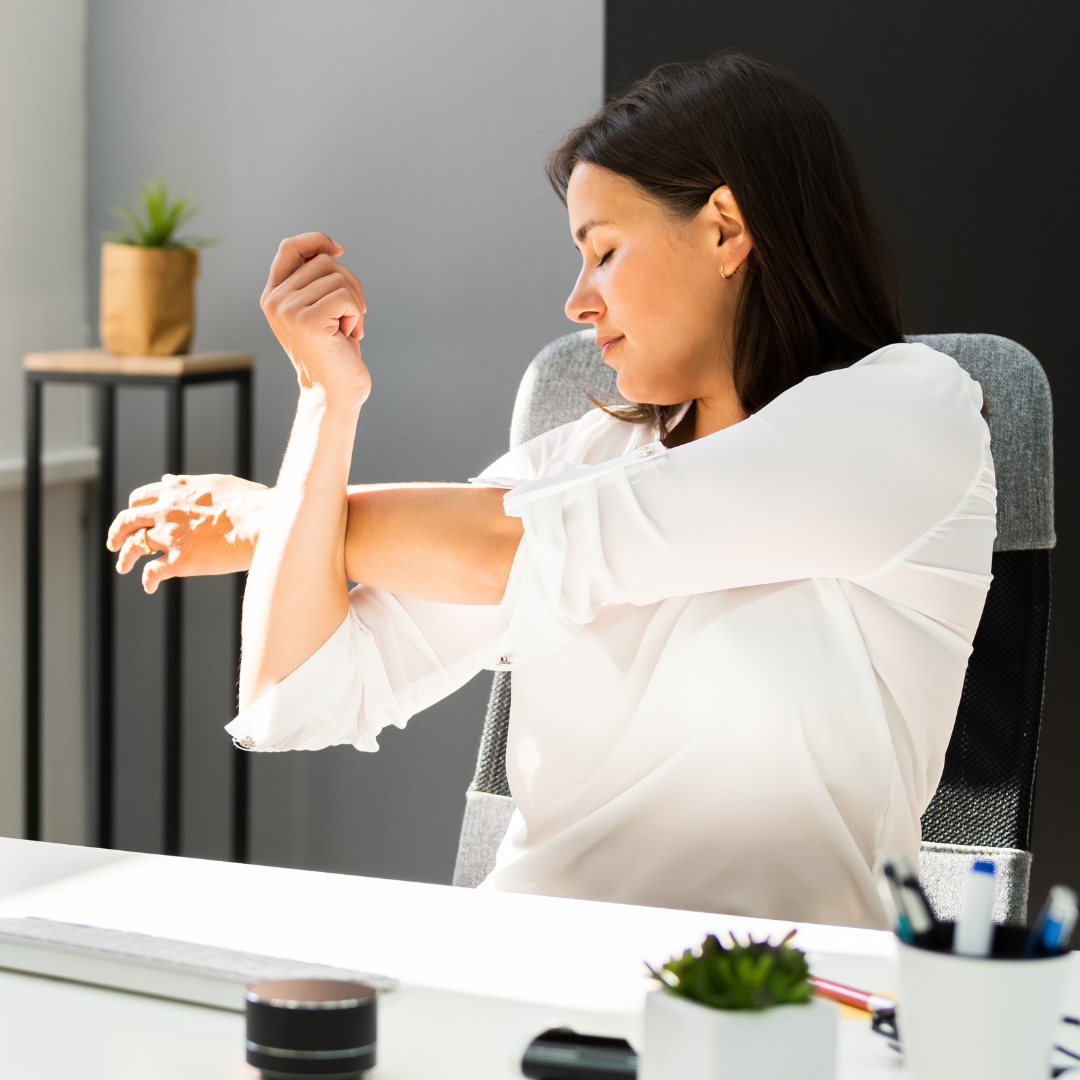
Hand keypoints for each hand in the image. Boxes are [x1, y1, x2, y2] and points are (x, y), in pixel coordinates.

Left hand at [107, 473, 270, 593]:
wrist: (263, 522)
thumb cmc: (252, 502)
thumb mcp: (216, 483)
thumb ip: (189, 483)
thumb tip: (169, 479)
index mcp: (176, 490)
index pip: (141, 497)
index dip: (134, 508)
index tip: (136, 517)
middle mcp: (166, 511)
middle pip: (127, 521)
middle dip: (117, 532)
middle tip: (114, 543)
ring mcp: (169, 536)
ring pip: (133, 547)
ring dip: (125, 558)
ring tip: (122, 567)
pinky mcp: (179, 561)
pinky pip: (152, 572)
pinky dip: (147, 581)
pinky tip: (149, 587)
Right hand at [260, 232, 370, 408]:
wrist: (333, 393)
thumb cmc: (332, 354)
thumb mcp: (319, 311)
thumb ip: (315, 282)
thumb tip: (330, 249)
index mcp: (273, 296)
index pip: (289, 248)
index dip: (316, 241)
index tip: (339, 249)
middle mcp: (275, 300)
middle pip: (323, 261)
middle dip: (349, 284)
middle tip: (353, 315)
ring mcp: (288, 309)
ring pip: (337, 277)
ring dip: (355, 303)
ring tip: (348, 329)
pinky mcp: (308, 320)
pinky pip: (346, 297)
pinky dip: (357, 315)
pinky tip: (350, 336)